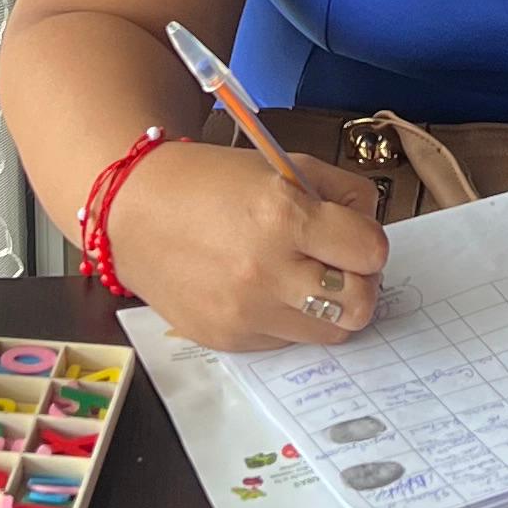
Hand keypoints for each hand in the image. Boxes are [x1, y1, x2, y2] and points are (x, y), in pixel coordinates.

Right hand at [114, 145, 390, 352]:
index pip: (371, 251)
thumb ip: (342, 193)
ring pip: (331, 333)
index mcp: (283, 215)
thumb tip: (373, 228)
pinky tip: (266, 290)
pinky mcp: (229, 340)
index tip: (354, 236)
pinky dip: (289, 318)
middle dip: (362, 284)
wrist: (133, 211)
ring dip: (329, 308)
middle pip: (360, 304)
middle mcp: (266, 270)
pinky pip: (287, 341)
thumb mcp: (284, 166)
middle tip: (343, 267)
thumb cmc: (211, 183)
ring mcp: (246, 313)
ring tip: (307, 279)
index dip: (369, 242)